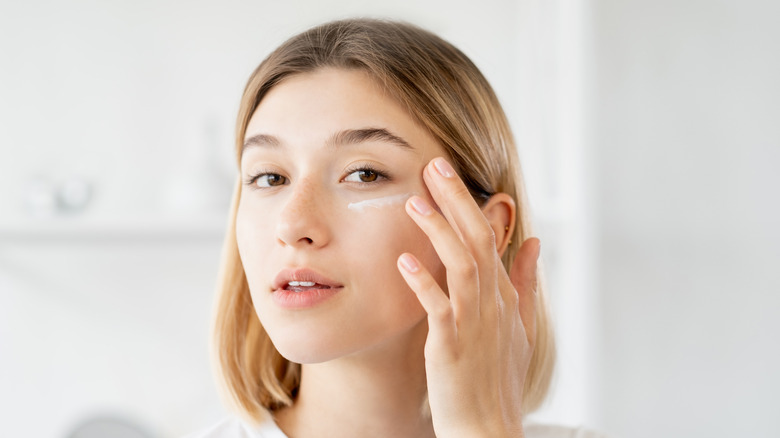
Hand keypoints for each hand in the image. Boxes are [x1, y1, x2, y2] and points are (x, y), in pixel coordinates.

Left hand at [397, 157, 539, 437]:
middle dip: (456, 200)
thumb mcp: (521, 327)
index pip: (490, 238)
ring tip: (415, 201)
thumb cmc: (499, 379)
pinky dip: (424, 283)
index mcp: (505, 296)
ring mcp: (474, 325)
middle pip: (479, 240)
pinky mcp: (453, 347)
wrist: (488, 428)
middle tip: (434, 165)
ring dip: (440, 231)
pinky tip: (404, 259)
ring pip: (463, 266)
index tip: (447, 174)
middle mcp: (493, 304)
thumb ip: (526, 282)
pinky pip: (440, 309)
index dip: (469, 203)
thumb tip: (533, 242)